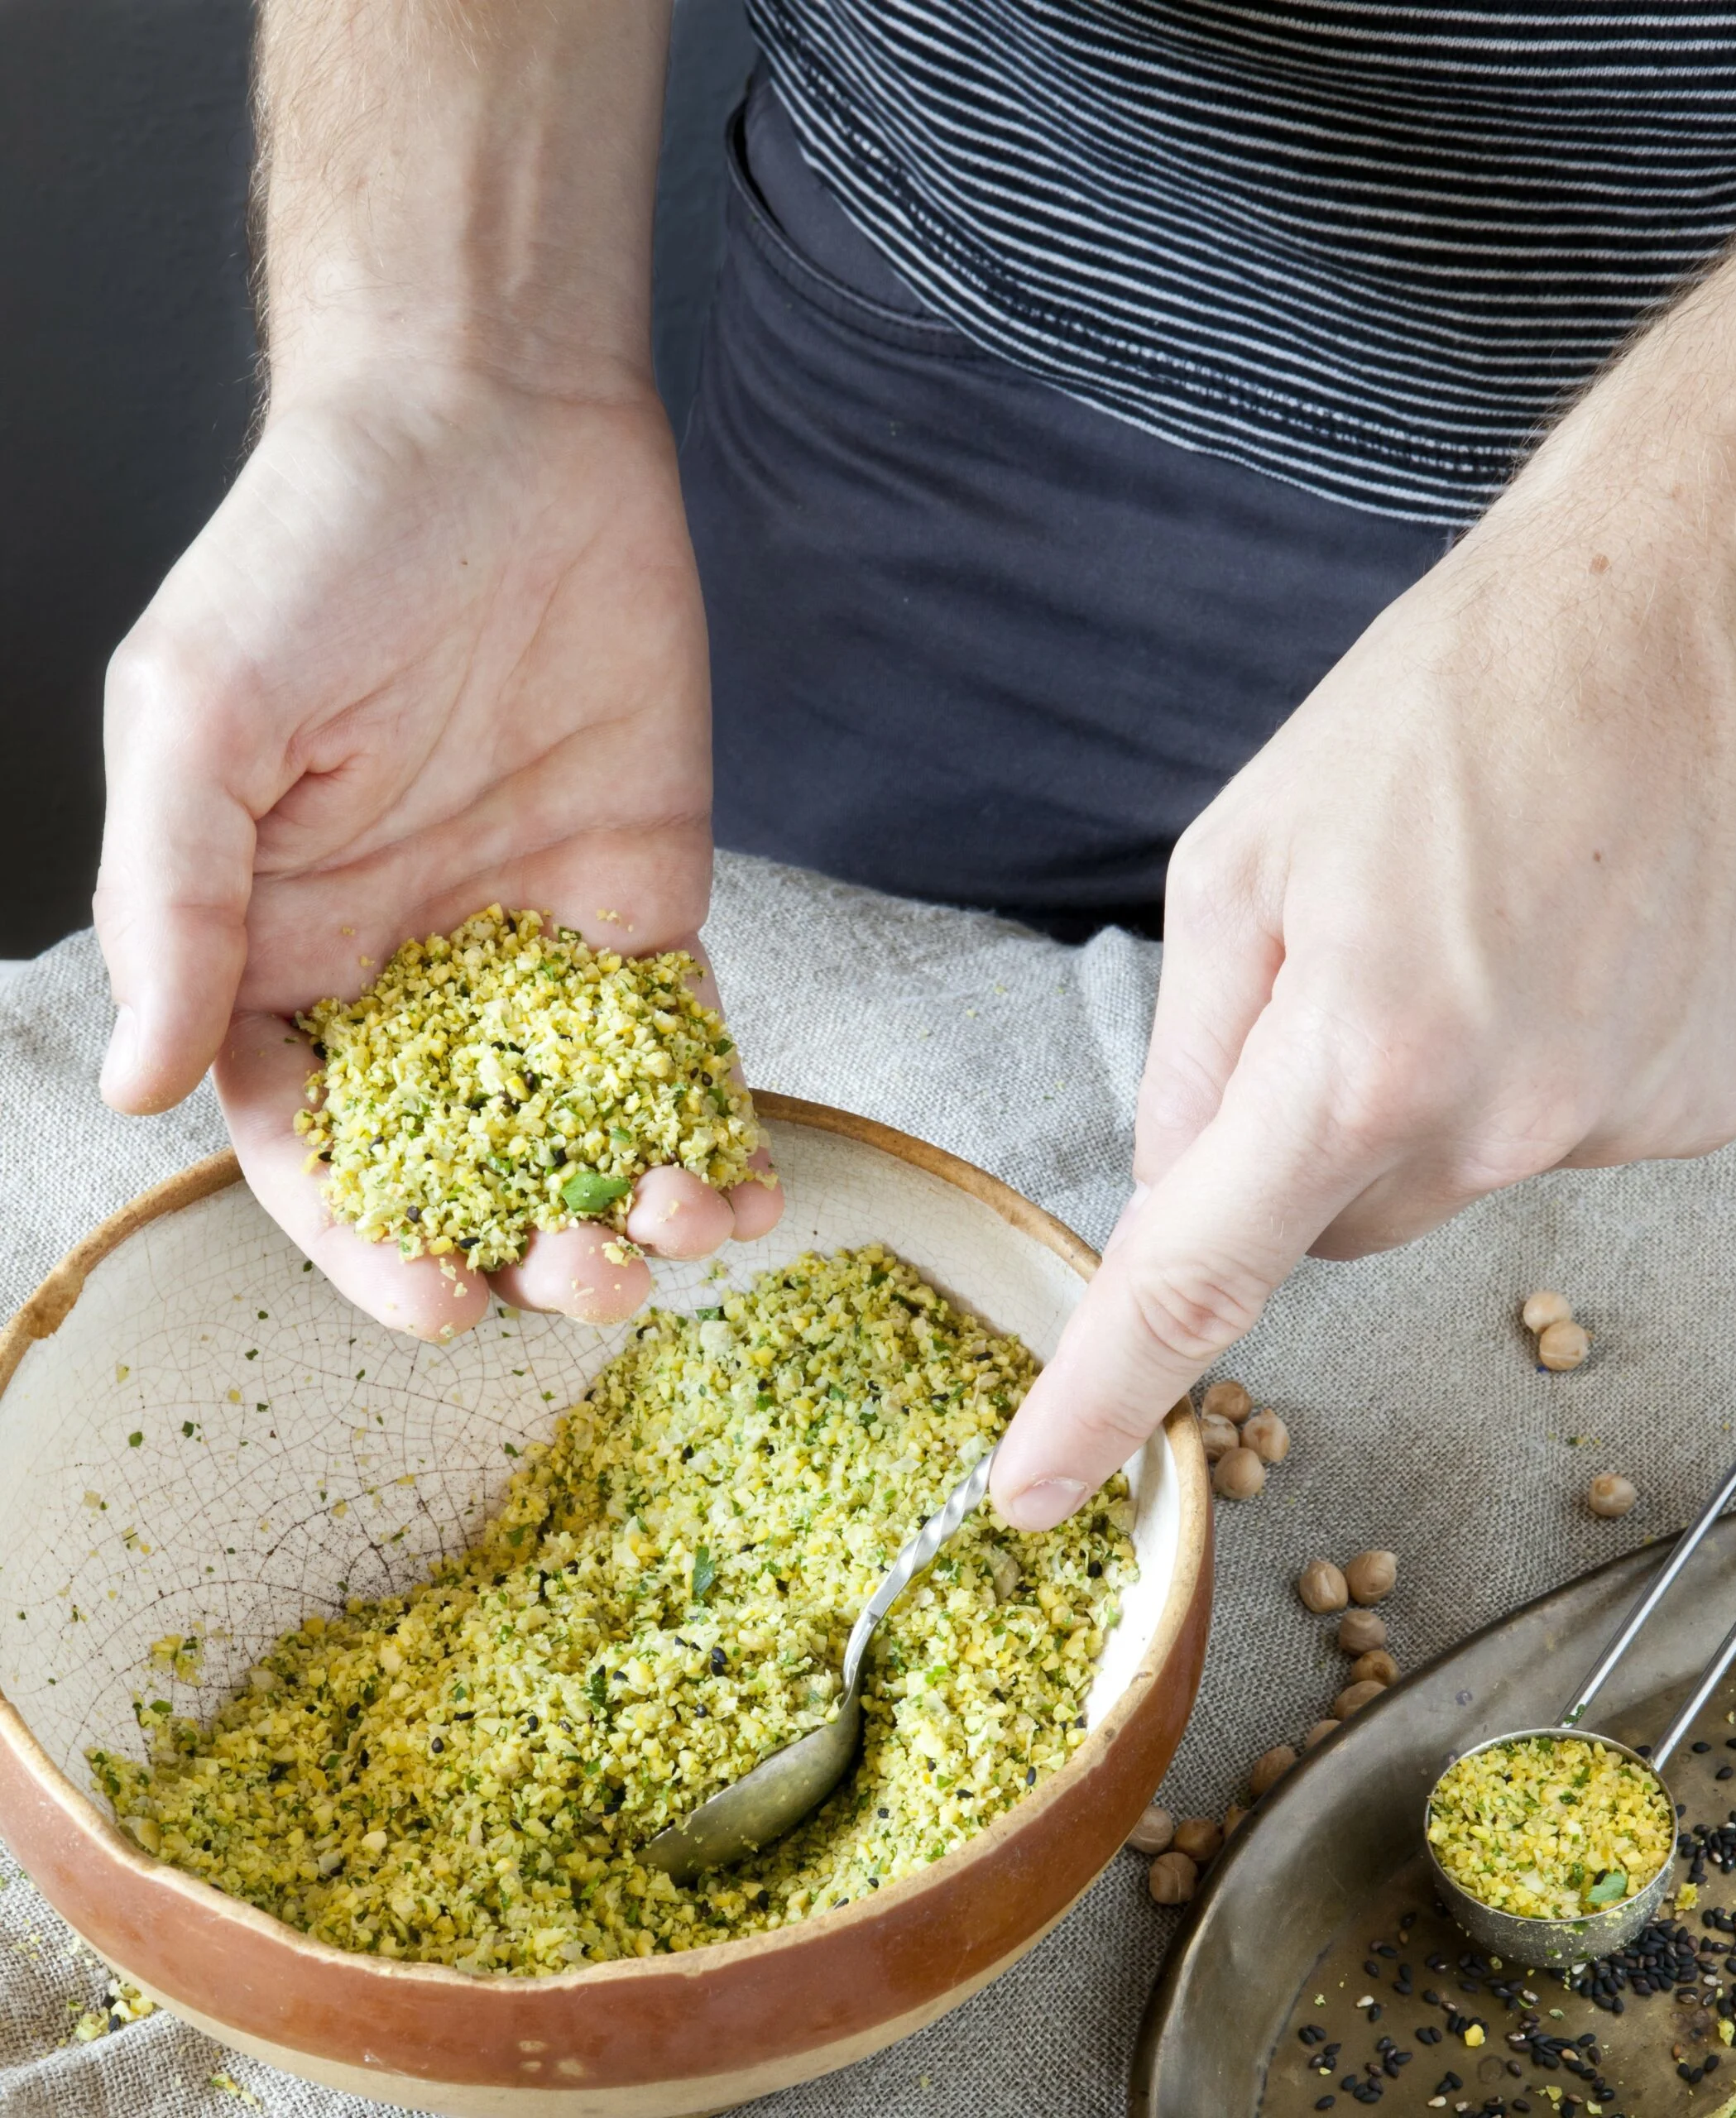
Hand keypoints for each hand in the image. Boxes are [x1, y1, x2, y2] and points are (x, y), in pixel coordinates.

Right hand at [96, 369, 780, 1339]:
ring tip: (671, 1235)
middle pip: (461, 1159)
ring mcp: (530, 942)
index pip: (313, 1138)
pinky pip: (681, 1040)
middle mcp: (405, 966)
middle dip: (520, 1243)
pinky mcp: (640, 900)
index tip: (438, 1304)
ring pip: (579, 1121)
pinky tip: (744, 1181)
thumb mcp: (200, 721)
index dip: (368, 1240)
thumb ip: (174, 907)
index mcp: (279, 947)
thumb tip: (131, 1086)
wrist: (496, 430)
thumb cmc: (318, 553)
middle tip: (583, 1281)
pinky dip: (713, 1119)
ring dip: (626, 1204)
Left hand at [992, 494, 1735, 1527]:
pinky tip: (1558, 951)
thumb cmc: (1439, 710)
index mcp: (1358, 1056)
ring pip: (1440, 1187)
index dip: (1103, 1400)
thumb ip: (1187, 1058)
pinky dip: (1527, 1075)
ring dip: (1418, 1102)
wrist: (1674, 620)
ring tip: (1466, 939)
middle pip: (1325, 1227)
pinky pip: (1551, 1140)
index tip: (1037, 1492)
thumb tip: (1171, 1198)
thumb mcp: (1239, 862)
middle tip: (1341, 984)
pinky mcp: (1697, 1110)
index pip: (1198, 1280)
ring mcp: (1614, 1125)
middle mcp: (1498, 1122)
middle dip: (1296, 1143)